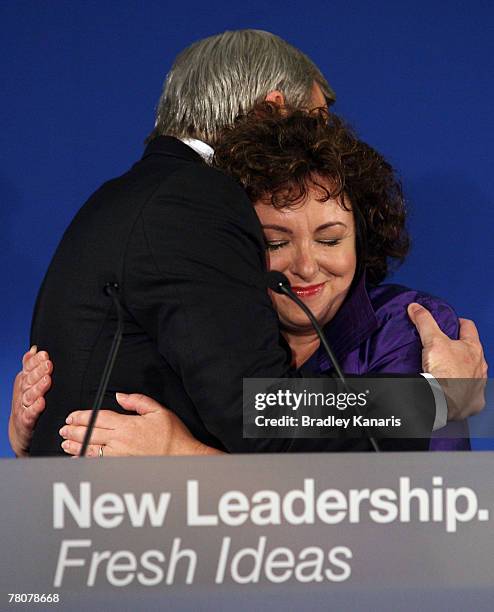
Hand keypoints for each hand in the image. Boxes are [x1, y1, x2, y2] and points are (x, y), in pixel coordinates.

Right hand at [9, 346, 52, 456]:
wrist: (20, 429)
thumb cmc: (28, 402)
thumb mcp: (27, 382)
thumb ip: (31, 366)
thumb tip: (34, 349)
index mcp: (24, 381)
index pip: (28, 368)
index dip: (35, 362)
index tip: (44, 355)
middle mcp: (23, 392)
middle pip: (29, 380)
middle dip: (38, 371)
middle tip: (48, 364)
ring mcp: (23, 406)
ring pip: (30, 395)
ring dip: (38, 388)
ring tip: (47, 380)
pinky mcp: (26, 420)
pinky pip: (30, 414)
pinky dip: (35, 408)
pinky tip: (41, 403)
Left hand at [60, 392, 222, 456]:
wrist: (182, 458)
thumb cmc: (173, 436)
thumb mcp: (158, 411)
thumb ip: (137, 401)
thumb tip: (120, 396)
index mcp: (127, 425)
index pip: (97, 418)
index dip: (81, 417)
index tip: (72, 416)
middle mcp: (120, 441)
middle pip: (89, 434)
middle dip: (73, 430)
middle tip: (64, 428)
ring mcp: (119, 457)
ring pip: (90, 450)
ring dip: (74, 445)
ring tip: (65, 443)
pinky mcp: (121, 468)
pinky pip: (97, 464)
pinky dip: (84, 461)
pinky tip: (77, 459)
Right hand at [408, 303, 487, 419]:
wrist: (446, 401)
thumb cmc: (445, 372)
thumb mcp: (432, 340)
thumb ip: (424, 322)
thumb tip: (416, 308)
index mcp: (472, 348)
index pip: (468, 327)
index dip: (458, 322)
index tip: (451, 323)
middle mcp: (480, 366)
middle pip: (471, 351)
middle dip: (459, 349)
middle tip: (444, 347)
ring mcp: (478, 383)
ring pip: (472, 372)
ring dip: (462, 370)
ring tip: (445, 370)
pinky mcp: (474, 400)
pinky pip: (470, 393)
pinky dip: (462, 390)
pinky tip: (451, 390)